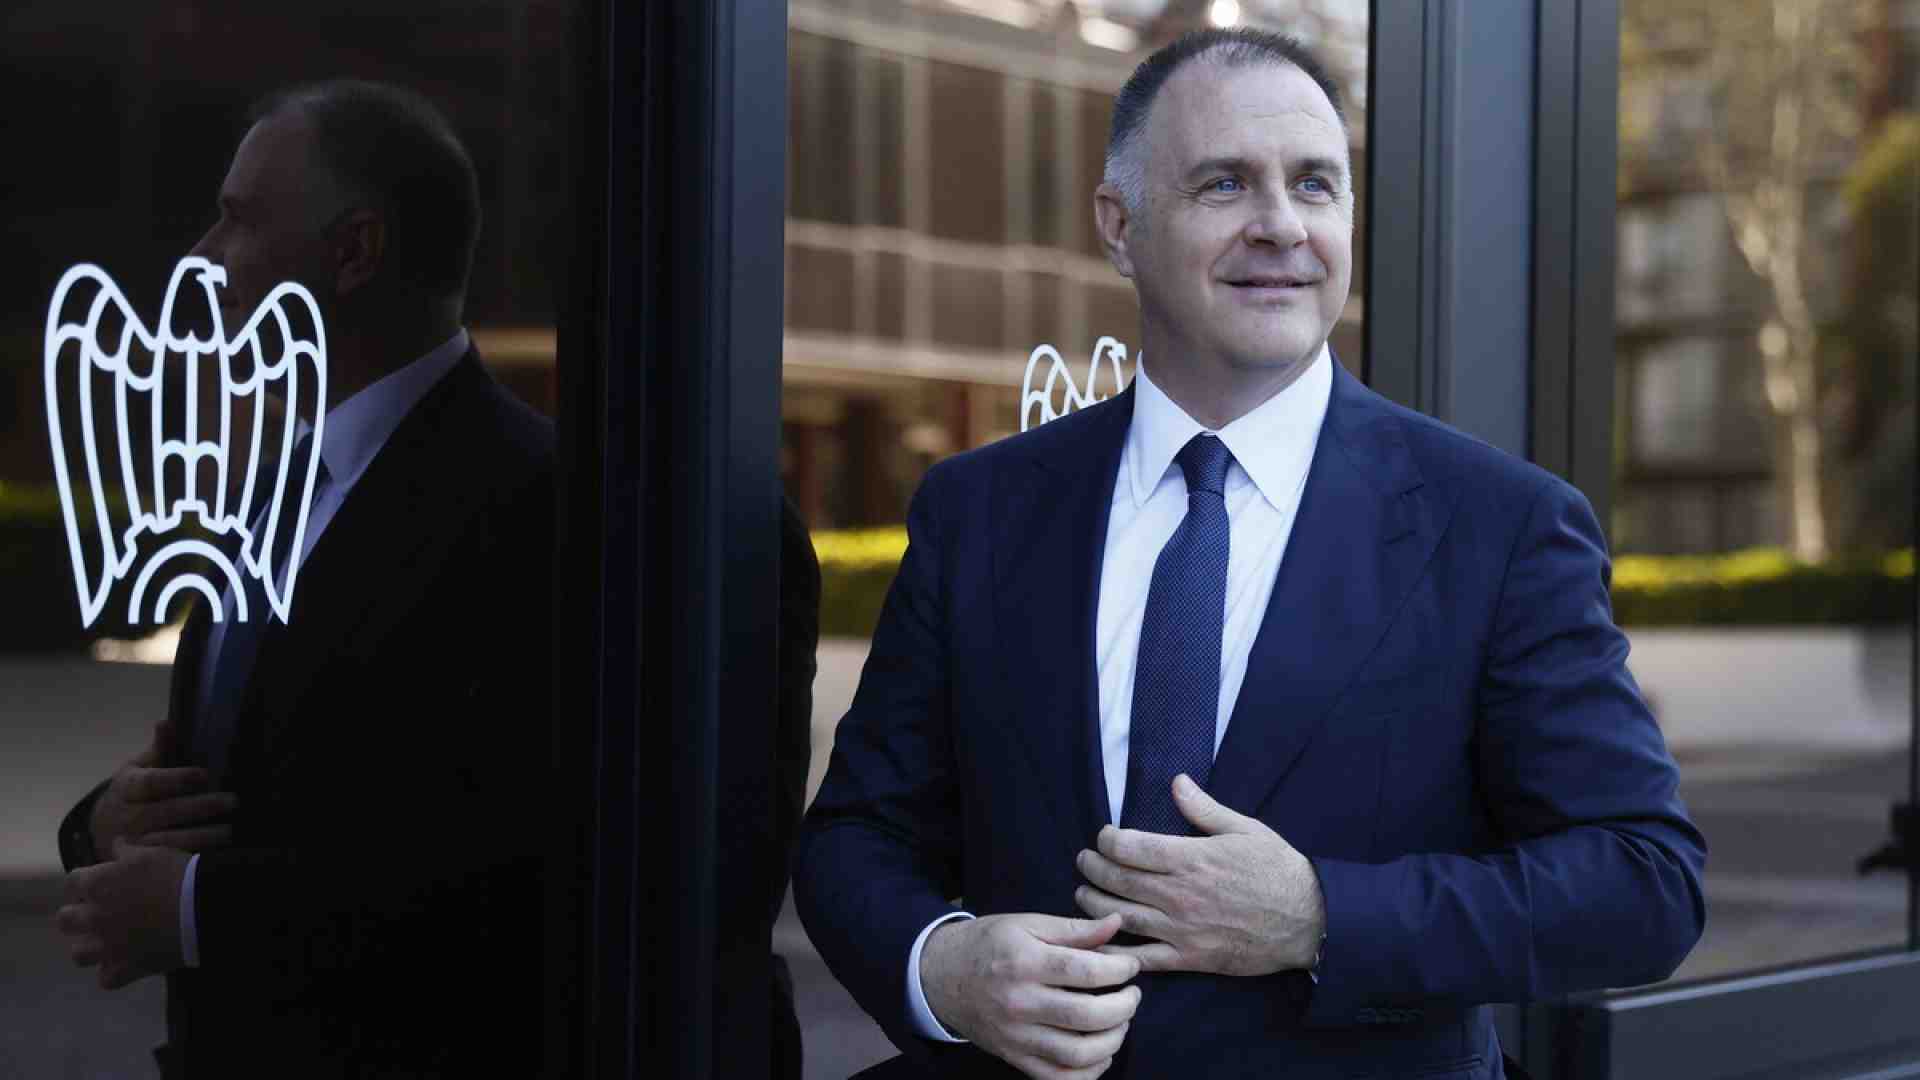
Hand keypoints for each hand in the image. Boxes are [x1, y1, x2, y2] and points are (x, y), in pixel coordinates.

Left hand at [55, 837, 191, 987]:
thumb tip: (116, 844)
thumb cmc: (177, 875)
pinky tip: (127, 963)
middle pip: (65, 920)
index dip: (85, 881)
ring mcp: (107, 947)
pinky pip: (107, 979)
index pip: (72, 882)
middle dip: (77, 915)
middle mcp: (94, 917)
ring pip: (79, 955)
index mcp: (98, 885)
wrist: (202, 910)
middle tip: (98, 912)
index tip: (98, 880)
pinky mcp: (126, 969)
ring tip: (106, 942)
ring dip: (90, 948)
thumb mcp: (152, 853)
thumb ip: (127, 850)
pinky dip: (115, 973)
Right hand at [89, 720, 235, 856]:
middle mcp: (126, 817)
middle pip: (163, 812)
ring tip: (228, 831)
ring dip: (199, 837)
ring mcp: (132, 845)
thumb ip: (159, 749)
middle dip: (199, 808)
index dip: (177, 778)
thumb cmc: (135, 793)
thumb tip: (166, 723)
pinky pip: (166, 864)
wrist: (104, 829)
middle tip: (232, 801)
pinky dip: (190, 859)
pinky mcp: (141, 866)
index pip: (150, 782)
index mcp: (127, 788)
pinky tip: (214, 855)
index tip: (204, 774)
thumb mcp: (140, 768)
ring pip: (165, 843)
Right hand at [920, 912, 1141, 1079]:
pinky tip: (1100, 1052)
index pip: (1086, 971)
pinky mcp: (1014, 1057)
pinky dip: (1089, 1073)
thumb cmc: (988, 944)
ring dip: (1113, 1040)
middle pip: (1088, 1015)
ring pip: (1078, 1054)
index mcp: (1024, 962)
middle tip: (1132, 995)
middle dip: (1124, 1006)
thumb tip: (1116, 924)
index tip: (1131, 965)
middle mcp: (1020, 1002)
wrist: (940, 976)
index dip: (1121, 970)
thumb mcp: (1026, 924)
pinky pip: (1058, 1078)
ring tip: (1120, 1022)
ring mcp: (1016, 1036)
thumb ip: (1074, 929)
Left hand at [1075, 774, 1324, 976]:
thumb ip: (1204, 809)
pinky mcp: (1189, 957)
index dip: (1107, 840)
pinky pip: (1144, 957)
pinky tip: (1101, 941)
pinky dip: (1117, 951)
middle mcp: (1181, 894)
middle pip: (1119, 880)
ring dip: (1094, 905)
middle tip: (1084, 861)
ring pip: (1122, 917)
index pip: (1130, 847)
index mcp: (1192, 858)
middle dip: (1093, 868)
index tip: (1104, 836)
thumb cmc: (1277, 870)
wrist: (1308, 920)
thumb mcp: (1245, 829)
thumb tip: (1177, 783)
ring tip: (1082, 894)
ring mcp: (1183, 929)